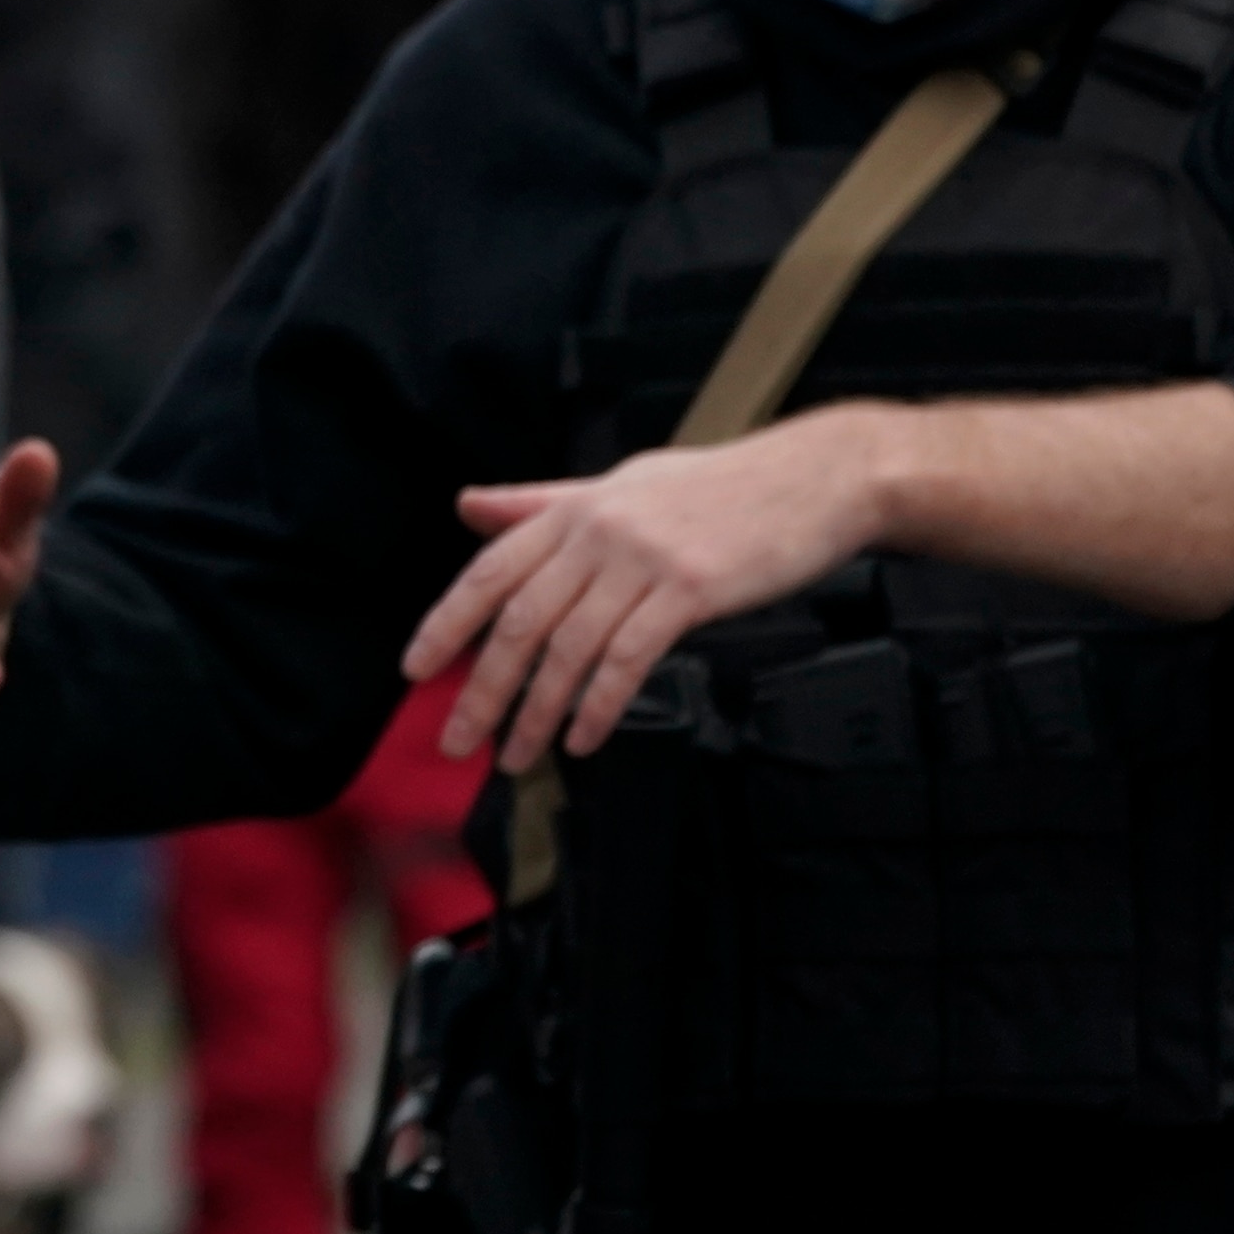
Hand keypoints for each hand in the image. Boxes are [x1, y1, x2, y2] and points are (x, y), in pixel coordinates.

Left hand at [408, 409, 899, 769]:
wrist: (817, 477)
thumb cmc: (721, 487)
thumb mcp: (622, 484)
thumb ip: (543, 503)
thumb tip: (470, 506)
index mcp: (573, 509)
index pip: (489, 572)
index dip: (447, 623)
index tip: (415, 671)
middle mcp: (597, 533)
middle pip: (520, 622)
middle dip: (484, 689)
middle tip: (459, 741)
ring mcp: (642, 561)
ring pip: (569, 649)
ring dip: (537, 713)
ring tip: (517, 756)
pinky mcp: (690, 590)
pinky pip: (628, 659)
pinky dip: (599, 706)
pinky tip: (584, 740)